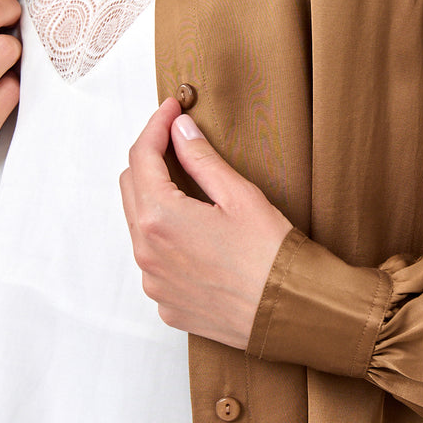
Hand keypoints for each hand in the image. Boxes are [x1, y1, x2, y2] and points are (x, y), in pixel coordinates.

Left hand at [119, 97, 293, 348]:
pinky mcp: (166, 304)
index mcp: (160, 218)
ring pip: (140, 226)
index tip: (172, 110)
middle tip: (180, 142)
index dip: (156, 126)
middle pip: (131, 188)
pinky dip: (168, 240)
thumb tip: (181, 130)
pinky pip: (155, 261)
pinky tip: (199, 236)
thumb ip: (202, 159)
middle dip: (151, 160)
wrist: (291, 313)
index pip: (141, 157)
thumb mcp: (240, 196)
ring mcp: (154, 283)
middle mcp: (147, 253)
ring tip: (192, 189)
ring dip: (157, 201)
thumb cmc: (272, 256)